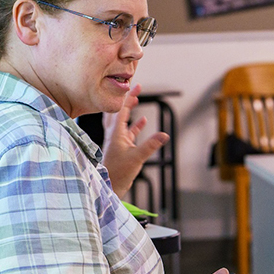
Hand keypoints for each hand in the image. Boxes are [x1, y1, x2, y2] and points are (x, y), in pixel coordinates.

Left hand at [101, 83, 169, 199]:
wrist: (108, 187)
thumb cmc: (117, 173)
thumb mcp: (137, 158)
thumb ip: (151, 145)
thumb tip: (164, 135)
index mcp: (115, 133)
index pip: (121, 110)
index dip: (129, 97)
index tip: (136, 86)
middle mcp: (114, 135)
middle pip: (119, 112)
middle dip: (126, 100)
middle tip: (135, 90)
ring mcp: (117, 141)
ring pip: (122, 121)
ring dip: (129, 111)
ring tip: (136, 101)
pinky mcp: (121, 149)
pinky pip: (128, 132)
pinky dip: (135, 126)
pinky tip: (143, 122)